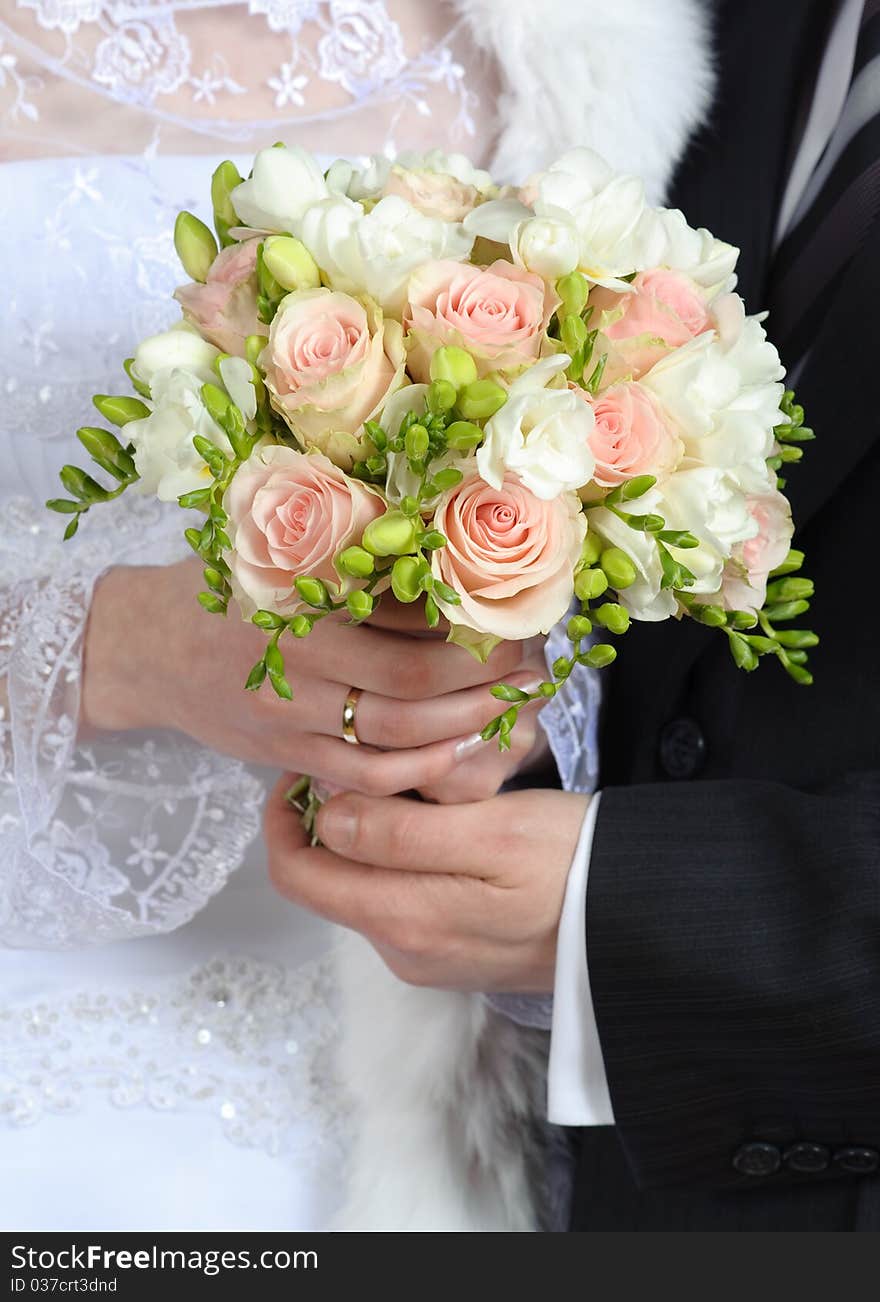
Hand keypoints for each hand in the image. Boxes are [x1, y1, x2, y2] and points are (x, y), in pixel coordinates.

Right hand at [80, 558, 542, 795]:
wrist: (143, 647)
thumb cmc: (219, 587)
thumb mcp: (275, 554)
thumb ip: (348, 555)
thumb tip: (445, 553)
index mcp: (300, 608)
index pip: (408, 633)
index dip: (476, 635)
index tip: (522, 623)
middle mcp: (297, 669)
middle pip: (413, 690)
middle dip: (485, 683)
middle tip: (533, 669)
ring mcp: (291, 721)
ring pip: (395, 739)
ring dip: (463, 728)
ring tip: (511, 708)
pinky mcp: (286, 754)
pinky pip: (361, 777)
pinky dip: (415, 772)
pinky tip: (456, 754)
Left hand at [264, 776, 588, 991]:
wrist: (648, 924)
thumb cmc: (576, 866)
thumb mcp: (491, 833)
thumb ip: (399, 835)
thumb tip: (323, 820)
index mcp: (403, 920)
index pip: (299, 872)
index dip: (286, 815)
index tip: (306, 764)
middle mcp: (403, 950)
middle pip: (326, 880)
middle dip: (324, 819)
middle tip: (358, 760)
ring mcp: (427, 955)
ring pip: (362, 886)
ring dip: (365, 835)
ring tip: (405, 782)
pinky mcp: (454, 951)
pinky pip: (400, 898)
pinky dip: (398, 857)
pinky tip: (436, 821)